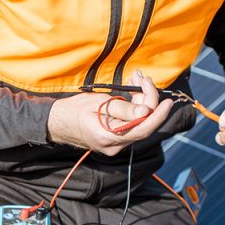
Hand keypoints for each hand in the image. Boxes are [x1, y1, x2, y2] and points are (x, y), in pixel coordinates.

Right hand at [49, 71, 173, 156]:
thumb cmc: (74, 110)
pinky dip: (134, 108)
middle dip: (147, 99)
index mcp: (110, 137)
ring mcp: (116, 145)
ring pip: (139, 123)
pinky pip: (132, 124)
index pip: (143, 128)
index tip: (167, 101)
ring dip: (141, 101)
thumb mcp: (98, 103)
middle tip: (142, 78)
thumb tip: (146, 110)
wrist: (57, 123)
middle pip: (143, 124)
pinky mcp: (116, 140)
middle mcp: (115, 145)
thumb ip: (123, 108)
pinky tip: (131, 93)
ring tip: (135, 79)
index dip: (158, 115)